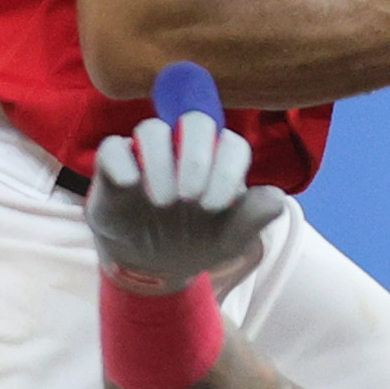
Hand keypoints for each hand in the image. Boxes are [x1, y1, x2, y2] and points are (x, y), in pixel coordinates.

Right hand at [87, 86, 283, 295]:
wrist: (152, 267)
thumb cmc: (196, 244)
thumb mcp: (229, 241)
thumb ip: (253, 218)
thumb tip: (276, 196)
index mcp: (218, 162)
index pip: (230, 143)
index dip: (226, 169)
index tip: (214, 206)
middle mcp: (184, 149)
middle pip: (195, 122)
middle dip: (196, 156)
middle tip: (190, 197)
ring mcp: (148, 155)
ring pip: (152, 129)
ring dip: (160, 161)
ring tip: (163, 201)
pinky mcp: (115, 166)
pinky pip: (113, 147)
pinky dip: (122, 161)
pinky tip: (130, 185)